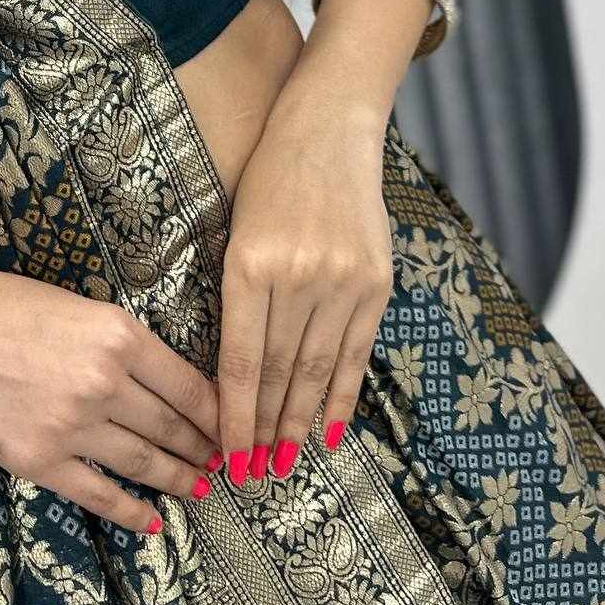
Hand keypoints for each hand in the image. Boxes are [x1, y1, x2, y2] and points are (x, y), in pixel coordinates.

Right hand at [0, 261, 222, 536]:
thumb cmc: (4, 306)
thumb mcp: (80, 308)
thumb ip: (123, 346)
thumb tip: (168, 386)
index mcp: (118, 335)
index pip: (188, 387)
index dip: (217, 415)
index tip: (232, 429)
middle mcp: (103, 382)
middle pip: (171, 427)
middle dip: (203, 449)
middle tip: (223, 462)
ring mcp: (71, 425)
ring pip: (144, 462)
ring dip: (179, 479)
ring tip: (200, 487)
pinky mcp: (39, 459)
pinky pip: (99, 493)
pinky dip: (132, 512)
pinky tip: (153, 521)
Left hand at [215, 87, 393, 483]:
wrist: (329, 129)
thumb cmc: (267, 178)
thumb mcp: (235, 229)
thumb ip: (237, 295)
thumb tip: (233, 373)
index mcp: (250, 264)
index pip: (242, 361)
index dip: (236, 416)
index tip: (229, 456)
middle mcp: (299, 277)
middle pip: (281, 373)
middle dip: (264, 430)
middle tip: (252, 474)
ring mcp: (343, 280)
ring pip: (319, 369)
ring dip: (300, 422)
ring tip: (284, 461)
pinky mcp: (375, 282)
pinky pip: (357, 352)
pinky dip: (343, 395)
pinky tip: (331, 431)